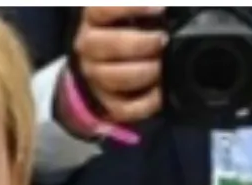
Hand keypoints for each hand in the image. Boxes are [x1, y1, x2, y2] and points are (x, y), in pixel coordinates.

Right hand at [68, 7, 165, 126]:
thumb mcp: (120, 21)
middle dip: (144, 43)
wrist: (97, 77)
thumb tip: (161, 8)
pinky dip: (151, 101)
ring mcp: (97, 78)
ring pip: (120, 77)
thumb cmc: (117, 42)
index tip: (158, 8)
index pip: (103, 10)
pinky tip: (162, 92)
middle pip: (112, 45)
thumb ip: (135, 14)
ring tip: (163, 66)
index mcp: (91, 23)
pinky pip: (130, 107)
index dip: (131, 7)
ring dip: (147, 71)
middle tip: (163, 40)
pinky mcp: (109, 105)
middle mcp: (88, 49)